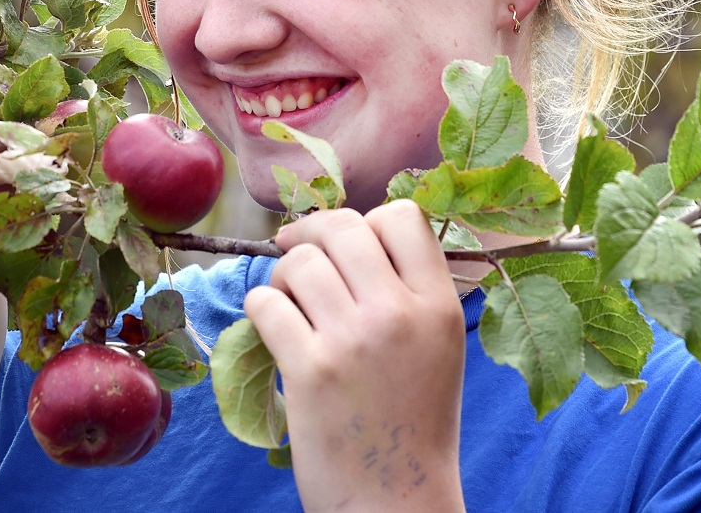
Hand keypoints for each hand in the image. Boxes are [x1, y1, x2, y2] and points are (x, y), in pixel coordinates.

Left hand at [244, 199, 467, 512]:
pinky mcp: (310, 370)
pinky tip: (272, 330)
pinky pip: (265, 304)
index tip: (348, 245)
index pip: (402, 216)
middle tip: (296, 251)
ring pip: (299, 262)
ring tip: (289, 302)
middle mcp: (400, 314)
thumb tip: (351, 232)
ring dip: (283, 276)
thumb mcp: (438, 346)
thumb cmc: (412, 420)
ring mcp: (353, 340)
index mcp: (440, 305)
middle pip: (343, 227)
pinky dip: (260, 310)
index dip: (368, 222)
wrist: (397, 501)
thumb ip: (408, 289)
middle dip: (312, 234)